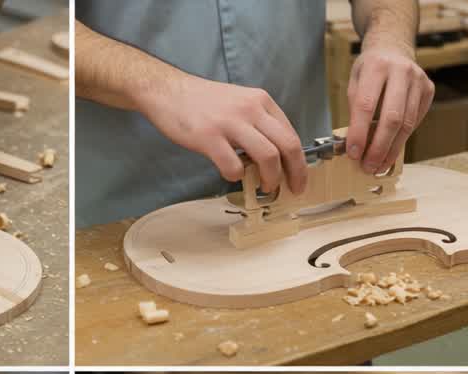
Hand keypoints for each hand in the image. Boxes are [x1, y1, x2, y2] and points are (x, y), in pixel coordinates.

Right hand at [139, 74, 305, 195]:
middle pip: (287, 146)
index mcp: (261, 101)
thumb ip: (259, 123)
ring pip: (268, 157)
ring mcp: (230, 123)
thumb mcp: (240, 102)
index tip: (298, 178)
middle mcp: (250, 109)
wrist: (167, 91)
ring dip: (271, 179)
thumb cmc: (204, 102)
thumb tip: (277, 155)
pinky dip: (236, 176)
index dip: (300, 161)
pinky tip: (231, 174)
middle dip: (295, 173)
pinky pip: (234, 166)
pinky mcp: (209, 137)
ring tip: (265, 188)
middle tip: (293, 190)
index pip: (291, 134)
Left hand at [344, 36, 433, 174]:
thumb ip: (355, 109)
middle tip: (368, 166)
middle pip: (392, 118)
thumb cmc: (370, 69)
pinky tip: (391, 149)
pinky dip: (402, 138)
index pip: (366, 105)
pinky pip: (416, 121)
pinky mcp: (428, 90)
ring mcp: (419, 80)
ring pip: (407, 124)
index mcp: (376, 66)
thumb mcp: (355, 81)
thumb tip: (356, 145)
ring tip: (379, 164)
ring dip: (392, 149)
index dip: (360, 132)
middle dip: (379, 147)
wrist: (393, 47)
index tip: (353, 153)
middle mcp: (401, 71)